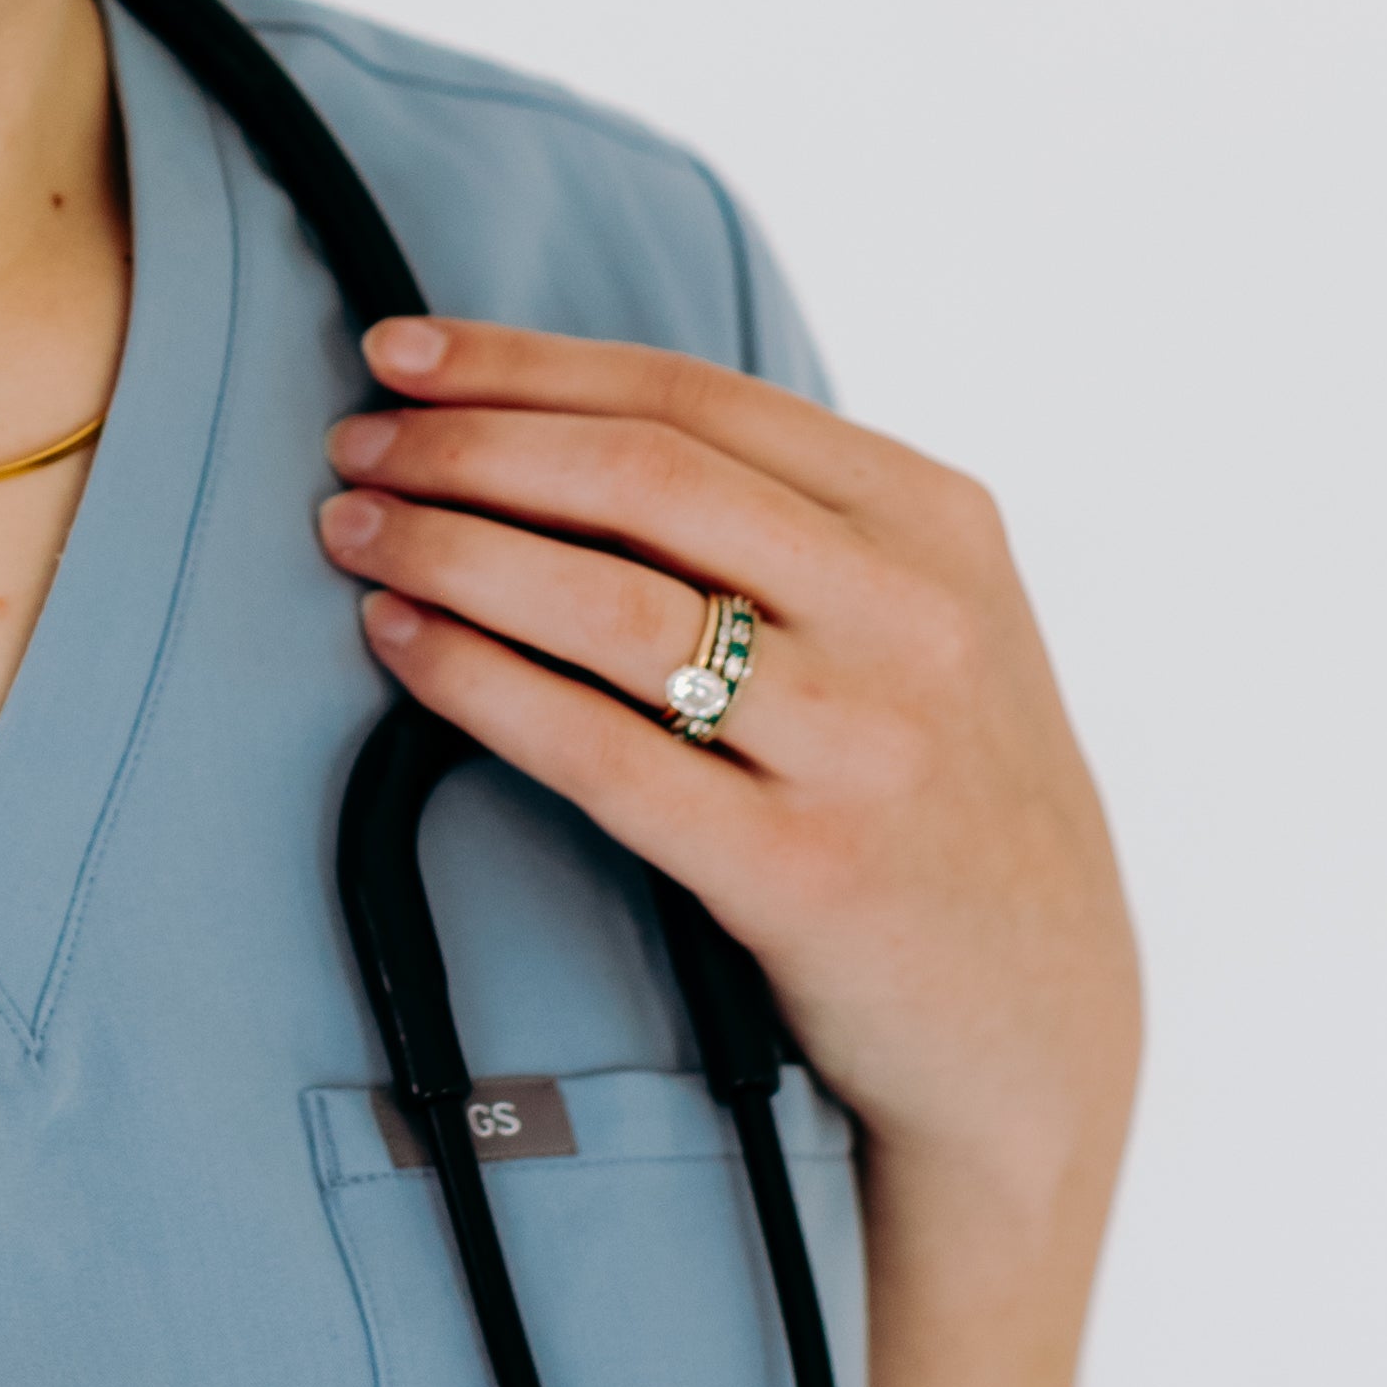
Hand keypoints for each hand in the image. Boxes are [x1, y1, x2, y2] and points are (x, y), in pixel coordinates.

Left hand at [319, 326, 1138, 1203]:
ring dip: (450, 547)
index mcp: (933, 519)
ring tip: (351, 532)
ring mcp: (863, 742)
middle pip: (639, 476)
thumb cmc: (936, 799)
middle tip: (351, 449)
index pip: (691, 395)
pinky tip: (400, 644)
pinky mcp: (803, 873)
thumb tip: (550, 421)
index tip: (399, 353)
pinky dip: (477, 680)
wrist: (1035, 1034)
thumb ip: (791, 522)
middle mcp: (910, 612)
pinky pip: (599, 750)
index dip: (523, 364)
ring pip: (607, 599)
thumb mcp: (922, 620)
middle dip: (465, 445)